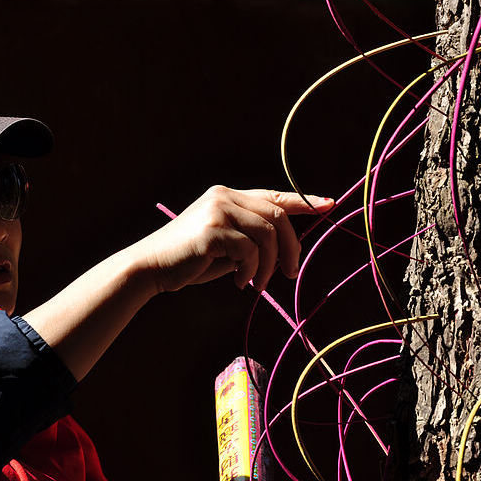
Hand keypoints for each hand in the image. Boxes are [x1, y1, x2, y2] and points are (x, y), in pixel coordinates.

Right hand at [134, 185, 333, 293]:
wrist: (151, 268)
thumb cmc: (189, 261)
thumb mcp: (226, 246)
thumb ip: (251, 240)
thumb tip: (286, 251)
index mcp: (228, 196)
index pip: (273, 196)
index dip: (304, 202)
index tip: (329, 204)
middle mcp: (224, 196)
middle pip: (277, 216)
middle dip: (290, 247)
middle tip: (291, 273)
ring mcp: (218, 210)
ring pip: (267, 234)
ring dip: (269, 265)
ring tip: (258, 285)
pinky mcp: (213, 229)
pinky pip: (249, 250)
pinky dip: (250, 271)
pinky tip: (238, 282)